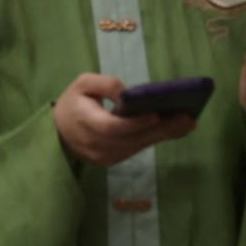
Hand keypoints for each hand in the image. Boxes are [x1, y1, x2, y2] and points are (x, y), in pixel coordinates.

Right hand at [53, 73, 195, 168]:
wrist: (57, 133)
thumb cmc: (72, 103)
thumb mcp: (82, 84)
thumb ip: (104, 84)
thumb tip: (128, 94)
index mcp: (87, 123)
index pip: (113, 127)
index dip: (135, 123)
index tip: (156, 114)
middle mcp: (96, 145)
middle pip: (133, 139)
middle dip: (161, 129)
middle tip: (187, 118)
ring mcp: (105, 157)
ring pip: (138, 146)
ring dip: (163, 135)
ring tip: (187, 122)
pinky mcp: (112, 161)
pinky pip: (136, 149)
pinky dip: (154, 138)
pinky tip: (174, 129)